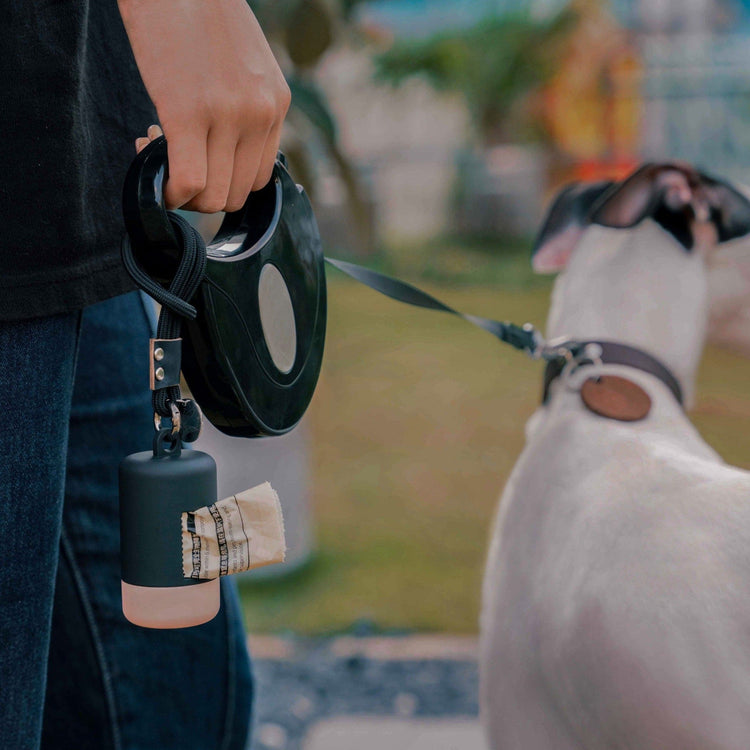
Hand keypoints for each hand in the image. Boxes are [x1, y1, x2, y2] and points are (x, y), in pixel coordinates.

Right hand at [118, 0, 290, 211]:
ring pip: (214, 198)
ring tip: (158, 147)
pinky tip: (147, 155)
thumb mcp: (246, 65)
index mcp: (276, 105)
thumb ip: (245, 108)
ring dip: (182, 192)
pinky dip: (169, 190)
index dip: (223, 181)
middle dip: (202, 193)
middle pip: (236, 195)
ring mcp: (228, 116)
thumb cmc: (200, 15)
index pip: (258, 179)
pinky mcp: (188, 113)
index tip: (197, 159)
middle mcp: (260, 115)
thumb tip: (223, 151)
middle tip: (173, 158)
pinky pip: (189, 183)